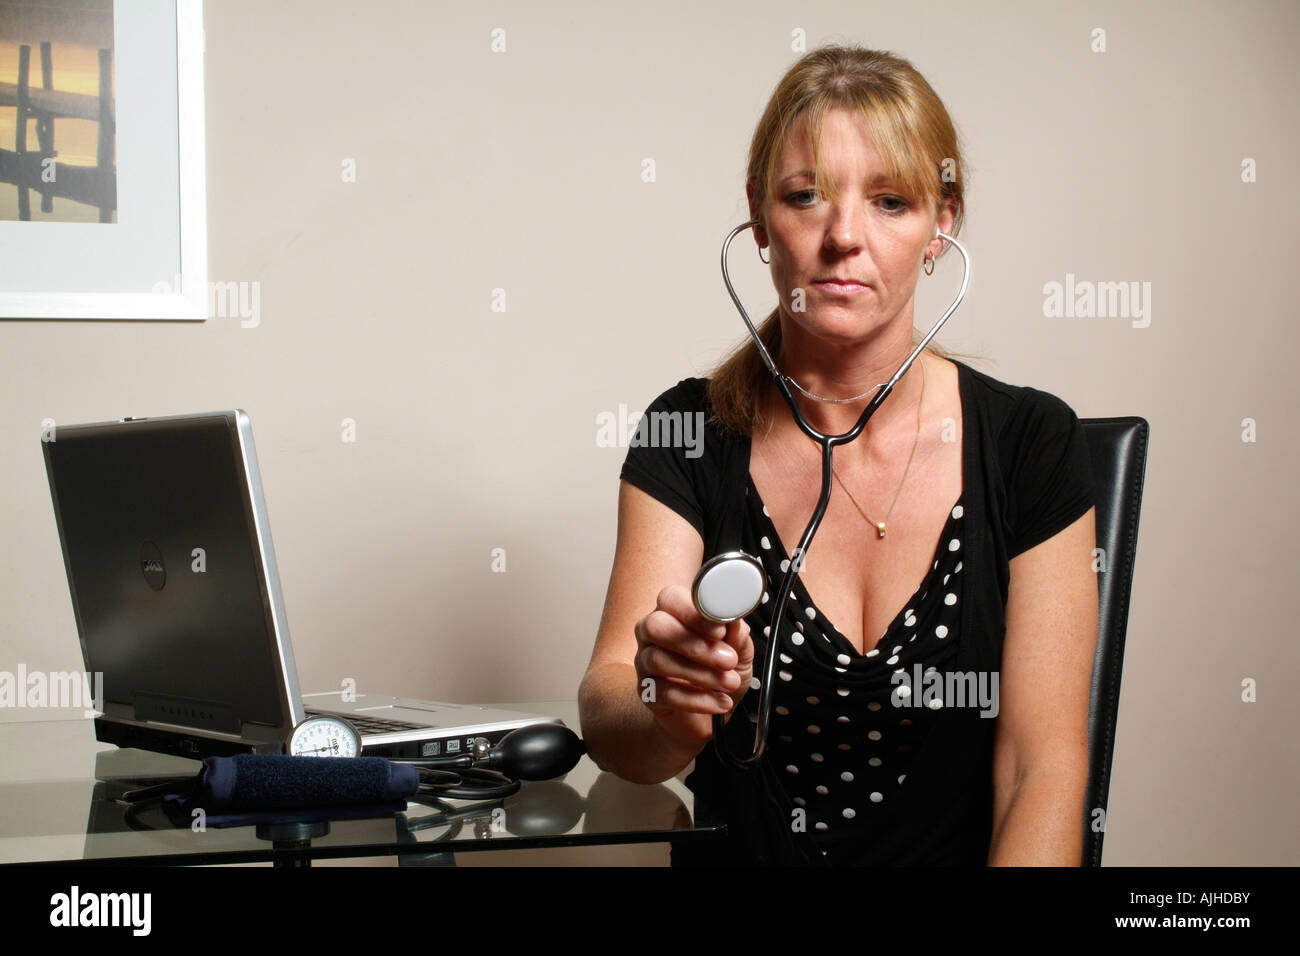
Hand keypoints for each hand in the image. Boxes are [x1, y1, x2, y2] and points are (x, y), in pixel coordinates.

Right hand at [633, 584, 754, 747]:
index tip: (721, 629)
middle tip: (728, 659)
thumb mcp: (740, 652)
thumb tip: (735, 621)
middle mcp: (652, 635)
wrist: (709, 717)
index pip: (670, 599)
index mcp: (673, 614)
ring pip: (658, 660)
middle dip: (694, 643)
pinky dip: (698, 700)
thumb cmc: (719, 673)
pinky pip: (665, 693)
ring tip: (730, 683)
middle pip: (655, 626)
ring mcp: (645, 664)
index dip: (694, 612)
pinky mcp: (647, 693)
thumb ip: (737, 635)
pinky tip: (719, 701)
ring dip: (702, 674)